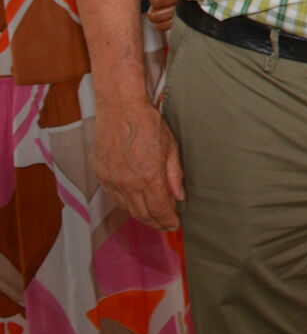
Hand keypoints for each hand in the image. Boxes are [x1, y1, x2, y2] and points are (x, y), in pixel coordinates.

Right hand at [93, 98, 184, 229]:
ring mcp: (111, 180)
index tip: (174, 225)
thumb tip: (178, 197)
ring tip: (153, 215)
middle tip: (165, 225)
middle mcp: (127, 183)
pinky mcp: (100, 175)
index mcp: (148, 177)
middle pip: (142, 214)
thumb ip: (174, 175)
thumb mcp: (171, 147)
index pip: (159, 209)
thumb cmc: (148, 123)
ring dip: (141, 214)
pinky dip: (126, 203)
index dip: (167, 221)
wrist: (120, 107)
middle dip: (155, 223)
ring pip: (126, 208)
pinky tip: (135, 201)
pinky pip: (114, 197)